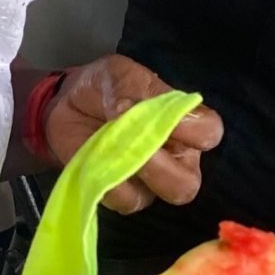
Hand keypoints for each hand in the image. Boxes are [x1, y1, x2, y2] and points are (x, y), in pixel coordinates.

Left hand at [43, 55, 223, 213]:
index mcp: (184, 122)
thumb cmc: (103, 87)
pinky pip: (128, 201)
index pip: (209, 133)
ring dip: (138, 176)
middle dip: (163, 167)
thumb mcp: (116, 74)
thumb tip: (128, 110)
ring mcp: (152, 181)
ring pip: (162, 196)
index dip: (194, 131)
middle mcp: (176, 156)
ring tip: (111, 152)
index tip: (165, 118)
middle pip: (189, 181)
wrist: (65, 105)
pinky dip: (111, 185)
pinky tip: (95, 163)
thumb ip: (127, 88)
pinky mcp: (125, 194)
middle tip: (135, 145)